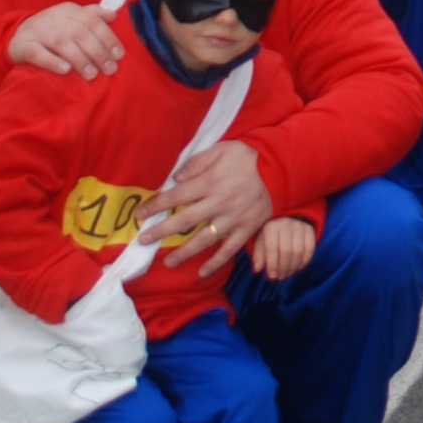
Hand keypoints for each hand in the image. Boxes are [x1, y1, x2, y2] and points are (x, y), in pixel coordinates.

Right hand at [8, 2, 125, 78]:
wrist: (16, 36)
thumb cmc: (52, 30)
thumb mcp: (71, 19)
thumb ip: (92, 15)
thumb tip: (113, 16)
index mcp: (68, 10)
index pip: (92, 21)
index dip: (107, 38)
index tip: (119, 55)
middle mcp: (53, 18)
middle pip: (79, 32)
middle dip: (97, 52)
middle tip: (109, 69)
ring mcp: (37, 31)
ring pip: (61, 42)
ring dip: (79, 58)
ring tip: (92, 74)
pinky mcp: (23, 46)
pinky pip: (37, 53)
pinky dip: (52, 61)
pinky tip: (65, 70)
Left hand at [154, 140, 273, 277]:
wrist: (282, 168)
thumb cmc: (249, 157)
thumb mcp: (223, 149)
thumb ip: (198, 162)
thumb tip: (176, 179)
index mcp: (210, 182)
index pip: (176, 196)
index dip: (156, 205)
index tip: (140, 214)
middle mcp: (218, 203)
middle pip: (184, 221)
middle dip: (161, 231)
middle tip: (143, 241)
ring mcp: (233, 219)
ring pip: (204, 239)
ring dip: (184, 252)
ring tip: (168, 263)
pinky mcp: (247, 229)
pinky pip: (229, 249)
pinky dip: (216, 263)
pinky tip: (202, 272)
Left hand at [250, 216, 317, 280]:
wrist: (285, 223)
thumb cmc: (270, 237)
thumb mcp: (261, 244)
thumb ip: (259, 256)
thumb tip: (258, 268)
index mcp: (271, 227)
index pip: (271, 248)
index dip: (272, 264)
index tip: (272, 276)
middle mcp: (285, 224)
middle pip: (286, 251)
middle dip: (283, 267)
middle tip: (281, 277)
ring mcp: (299, 226)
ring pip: (299, 251)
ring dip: (293, 266)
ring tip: (288, 273)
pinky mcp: (309, 230)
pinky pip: (310, 248)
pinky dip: (304, 261)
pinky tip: (298, 267)